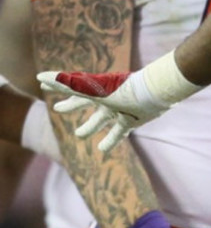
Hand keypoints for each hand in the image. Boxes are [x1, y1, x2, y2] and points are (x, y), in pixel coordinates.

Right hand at [38, 69, 169, 151]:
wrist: (154, 93)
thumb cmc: (122, 89)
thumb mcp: (90, 88)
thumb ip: (65, 84)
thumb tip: (40, 77)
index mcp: (94, 89)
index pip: (69, 87)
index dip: (55, 85)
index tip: (41, 83)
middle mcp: (105, 99)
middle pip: (83, 102)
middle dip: (71, 106)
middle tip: (57, 109)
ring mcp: (118, 110)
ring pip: (100, 120)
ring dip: (89, 127)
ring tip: (79, 134)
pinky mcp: (131, 121)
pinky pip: (118, 133)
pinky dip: (110, 141)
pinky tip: (102, 150)